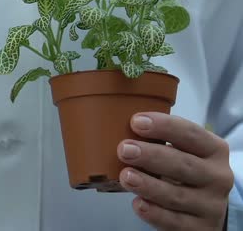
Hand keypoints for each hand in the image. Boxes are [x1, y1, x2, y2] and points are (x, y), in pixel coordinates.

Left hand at [117, 112, 233, 230]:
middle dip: (151, 156)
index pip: (190, 134)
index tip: (136, 121)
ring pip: (177, 195)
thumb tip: (125, 130)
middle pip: (184, 165)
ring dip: (149, 185)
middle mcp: (217, 177)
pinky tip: (138, 203)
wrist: (206, 208)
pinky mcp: (200, 228)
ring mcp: (210, 205)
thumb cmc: (185, 171)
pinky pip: (174, 221)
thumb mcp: (184, 152)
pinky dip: (155, 213)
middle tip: (124, 149)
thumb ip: (161, 141)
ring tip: (126, 176)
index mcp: (214, 150)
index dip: (164, 126)